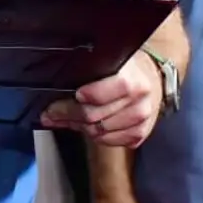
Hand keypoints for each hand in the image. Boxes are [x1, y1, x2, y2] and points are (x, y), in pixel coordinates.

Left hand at [41, 50, 161, 147]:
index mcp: (133, 81)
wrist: (152, 80)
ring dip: (78, 126)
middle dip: (67, 114)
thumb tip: (58, 87)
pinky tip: (84, 126)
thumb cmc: (126, 68)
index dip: (87, 96)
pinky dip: (93, 136)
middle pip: (95, 116)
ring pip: (99, 132)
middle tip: (50, 112)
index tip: (72, 94)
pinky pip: (109, 142)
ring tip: (64, 118)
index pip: (104, 95)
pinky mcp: (139, 136)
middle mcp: (139, 104)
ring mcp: (140, 123)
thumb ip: (90, 71)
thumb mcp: (112, 61)